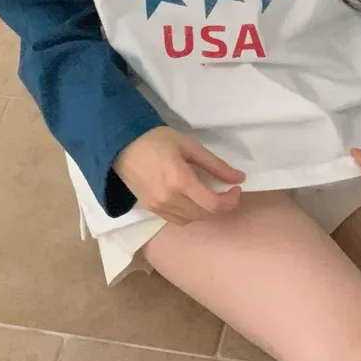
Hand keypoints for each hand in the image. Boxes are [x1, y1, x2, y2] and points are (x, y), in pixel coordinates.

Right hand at [114, 127, 244, 225]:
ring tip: (209, 194)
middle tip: (226, 190)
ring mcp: (158, 207)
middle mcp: (169, 199)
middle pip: (204, 214)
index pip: (213, 204)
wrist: (121, 145)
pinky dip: (190, 214)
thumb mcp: (190, 146)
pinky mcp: (151, 209)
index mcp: (180, 181)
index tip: (236, 188)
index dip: (231, 200)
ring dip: (205, 211)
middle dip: (221, 206)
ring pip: (191, 220)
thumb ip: (216, 165)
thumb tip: (239, 178)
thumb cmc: (157, 140)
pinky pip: (177, 220)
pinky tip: (191, 199)